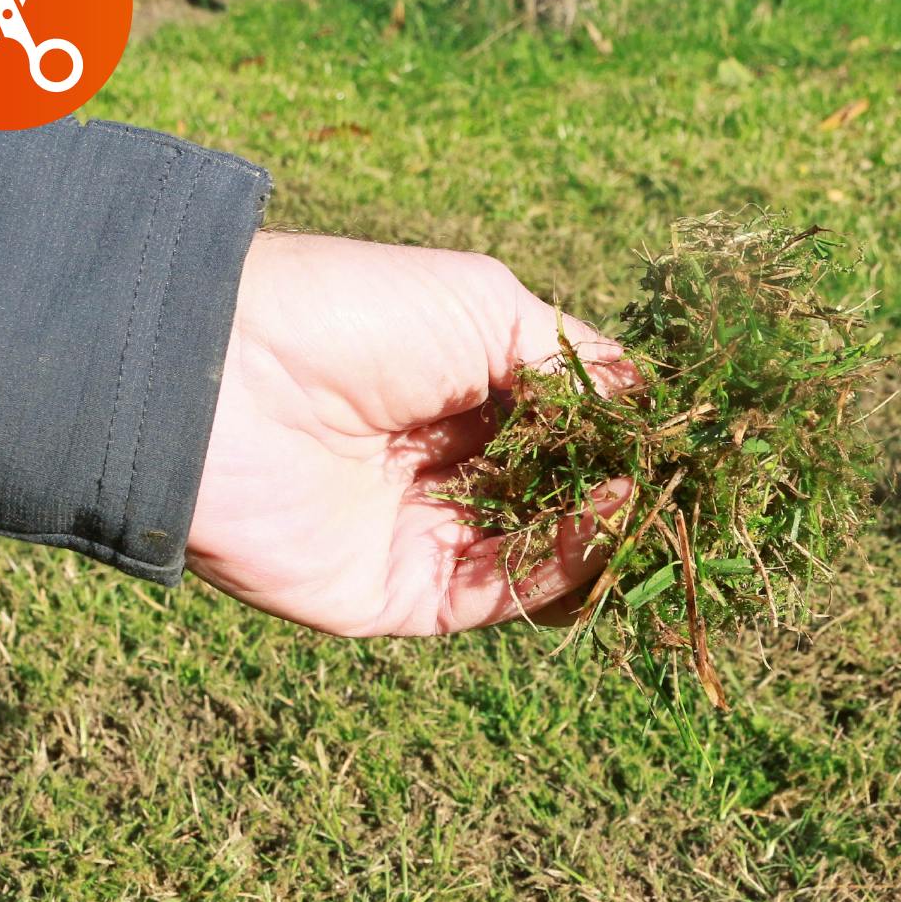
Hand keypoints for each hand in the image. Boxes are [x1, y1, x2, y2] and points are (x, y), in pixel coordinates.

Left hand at [185, 232, 635, 635]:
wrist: (231, 375)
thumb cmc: (360, 316)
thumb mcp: (485, 305)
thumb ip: (569, 360)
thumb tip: (643, 402)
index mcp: (457, 395)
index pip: (558, 429)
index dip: (614, 431)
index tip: (669, 429)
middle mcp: (444, 468)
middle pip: (553, 494)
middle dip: (613, 485)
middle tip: (668, 475)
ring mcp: (422, 534)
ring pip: (536, 550)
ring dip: (596, 527)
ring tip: (641, 492)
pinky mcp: (399, 596)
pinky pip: (496, 593)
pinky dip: (556, 565)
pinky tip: (601, 520)